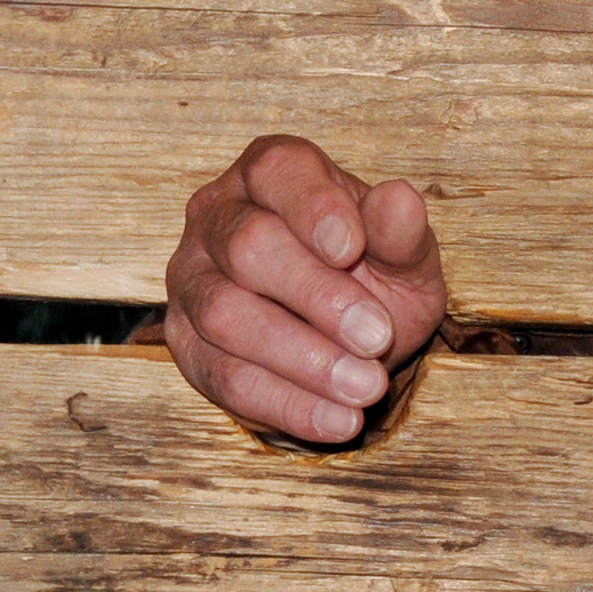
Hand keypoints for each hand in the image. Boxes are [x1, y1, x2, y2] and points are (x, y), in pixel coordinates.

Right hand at [163, 137, 447, 441]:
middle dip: (317, 297)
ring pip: (227, 316)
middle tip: (377, 337)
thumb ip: (401, 234)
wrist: (354, 338)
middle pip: (248, 248)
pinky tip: (340, 419)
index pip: (278, 172)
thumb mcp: (406, 258)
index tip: (352, 249)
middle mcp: (218, 217)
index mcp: (274, 175)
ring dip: (303, 359)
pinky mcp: (186, 344)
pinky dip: (288, 403)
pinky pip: (225, 377)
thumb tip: (402, 199)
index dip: (312, 208)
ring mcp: (192, 280)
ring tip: (367, 387)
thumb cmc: (378, 277)